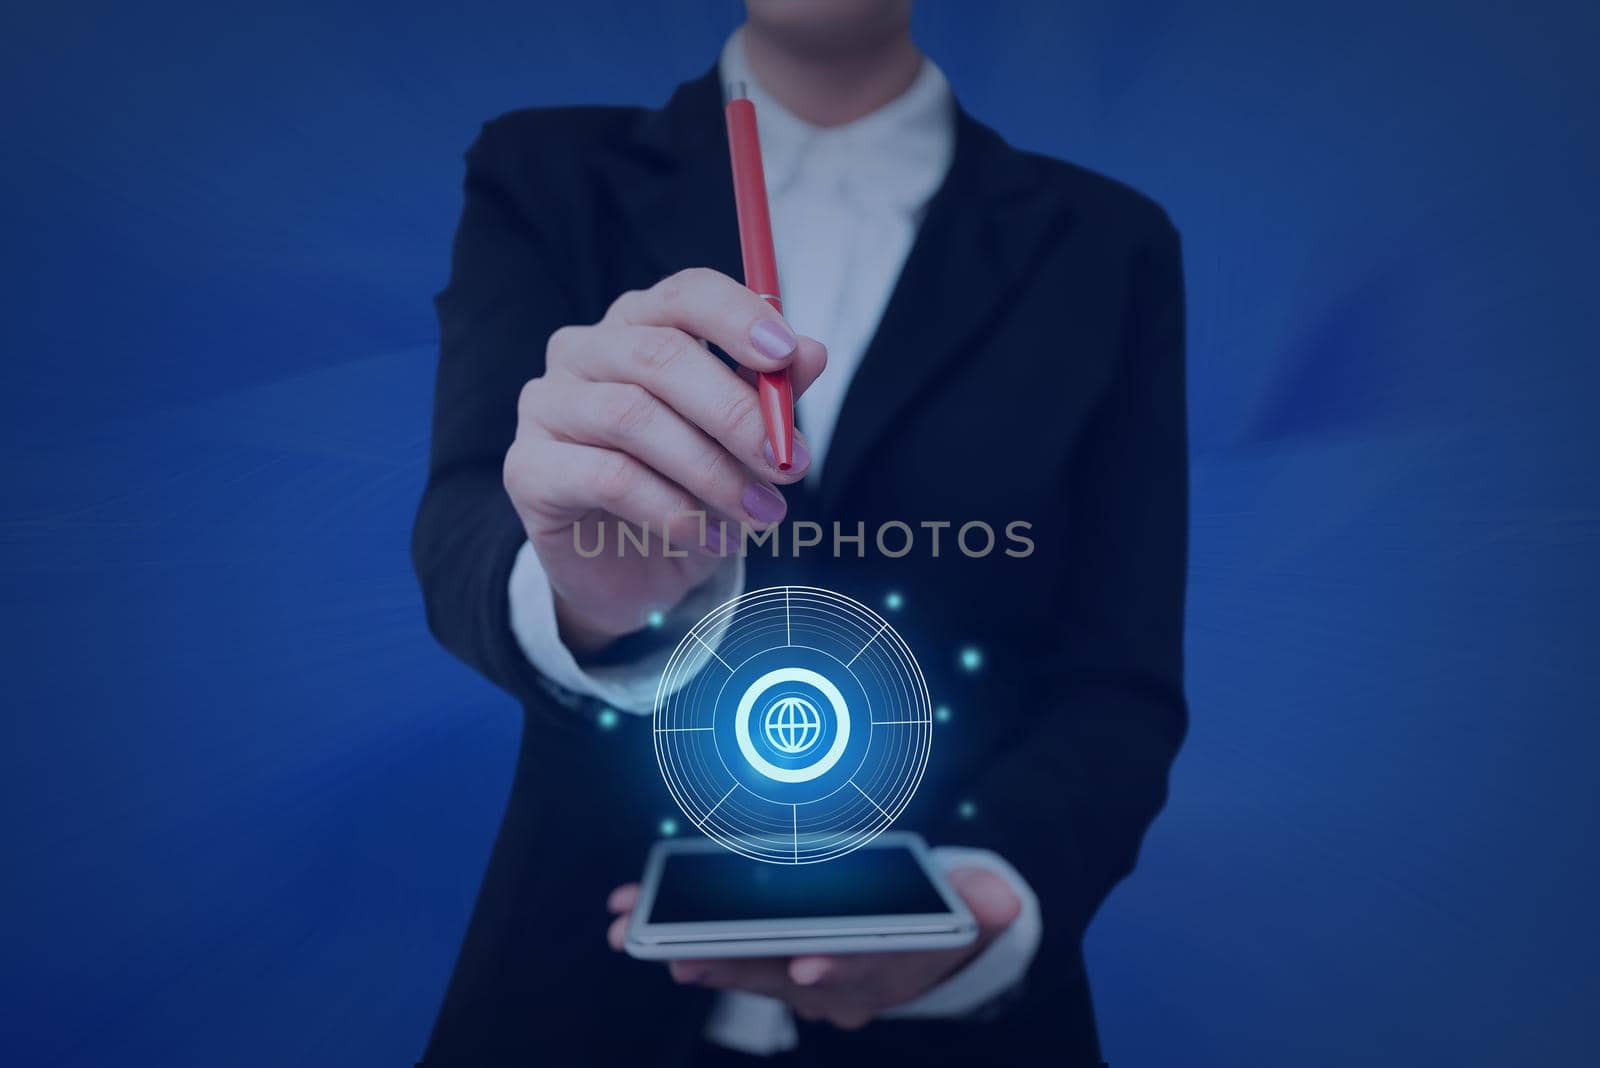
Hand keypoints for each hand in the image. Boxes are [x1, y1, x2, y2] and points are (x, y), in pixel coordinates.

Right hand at [505, 267, 827, 652]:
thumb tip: (812, 353)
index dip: (736, 317)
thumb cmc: (688, 490)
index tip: (786, 355)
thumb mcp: (740, 444)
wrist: (631, 573)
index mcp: (638, 326)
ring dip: (711, 471)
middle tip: (789, 464)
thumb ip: (768, 396)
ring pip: (633, 417)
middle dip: (734, 411)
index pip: (684, 296)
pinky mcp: (528, 467)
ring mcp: (547, 405)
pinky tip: (711, 540)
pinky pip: (608, 476)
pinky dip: (673, 511)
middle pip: (658, 355)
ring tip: (760, 515)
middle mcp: (583, 351)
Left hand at [604, 867, 1021, 1030]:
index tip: (808, 966)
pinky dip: (682, 936)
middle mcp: (838, 987)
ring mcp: (801, 980)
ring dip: (689, 949)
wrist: (931, 946)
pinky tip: (638, 920)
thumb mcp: (980, 908)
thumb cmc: (943, 916)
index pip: (859, 971)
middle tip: (684, 954)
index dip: (835, 968)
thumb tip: (1003, 900)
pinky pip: (724, 949)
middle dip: (732, 962)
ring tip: (638, 933)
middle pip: (781, 974)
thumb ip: (987, 901)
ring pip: (742, 964)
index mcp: (888, 969)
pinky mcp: (771, 964)